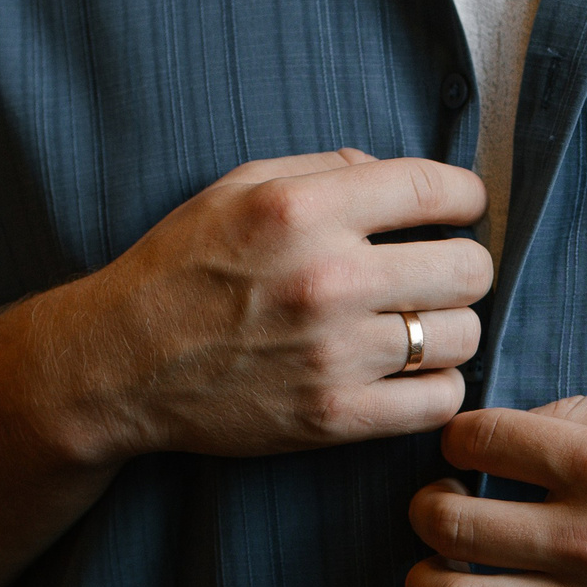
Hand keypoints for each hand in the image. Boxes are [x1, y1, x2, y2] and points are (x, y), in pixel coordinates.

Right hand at [59, 150, 491, 459]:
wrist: (118, 364)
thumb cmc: (178, 268)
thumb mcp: (235, 189)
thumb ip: (321, 170)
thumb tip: (389, 170)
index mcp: (304, 210)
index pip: (435, 190)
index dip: (466, 197)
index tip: (463, 208)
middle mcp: (327, 278)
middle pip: (468, 268)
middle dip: (463, 265)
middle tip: (438, 273)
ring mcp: (335, 354)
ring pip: (462, 335)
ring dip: (449, 327)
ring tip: (420, 324)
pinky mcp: (335, 416)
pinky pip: (440, 400)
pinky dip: (437, 386)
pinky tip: (410, 373)